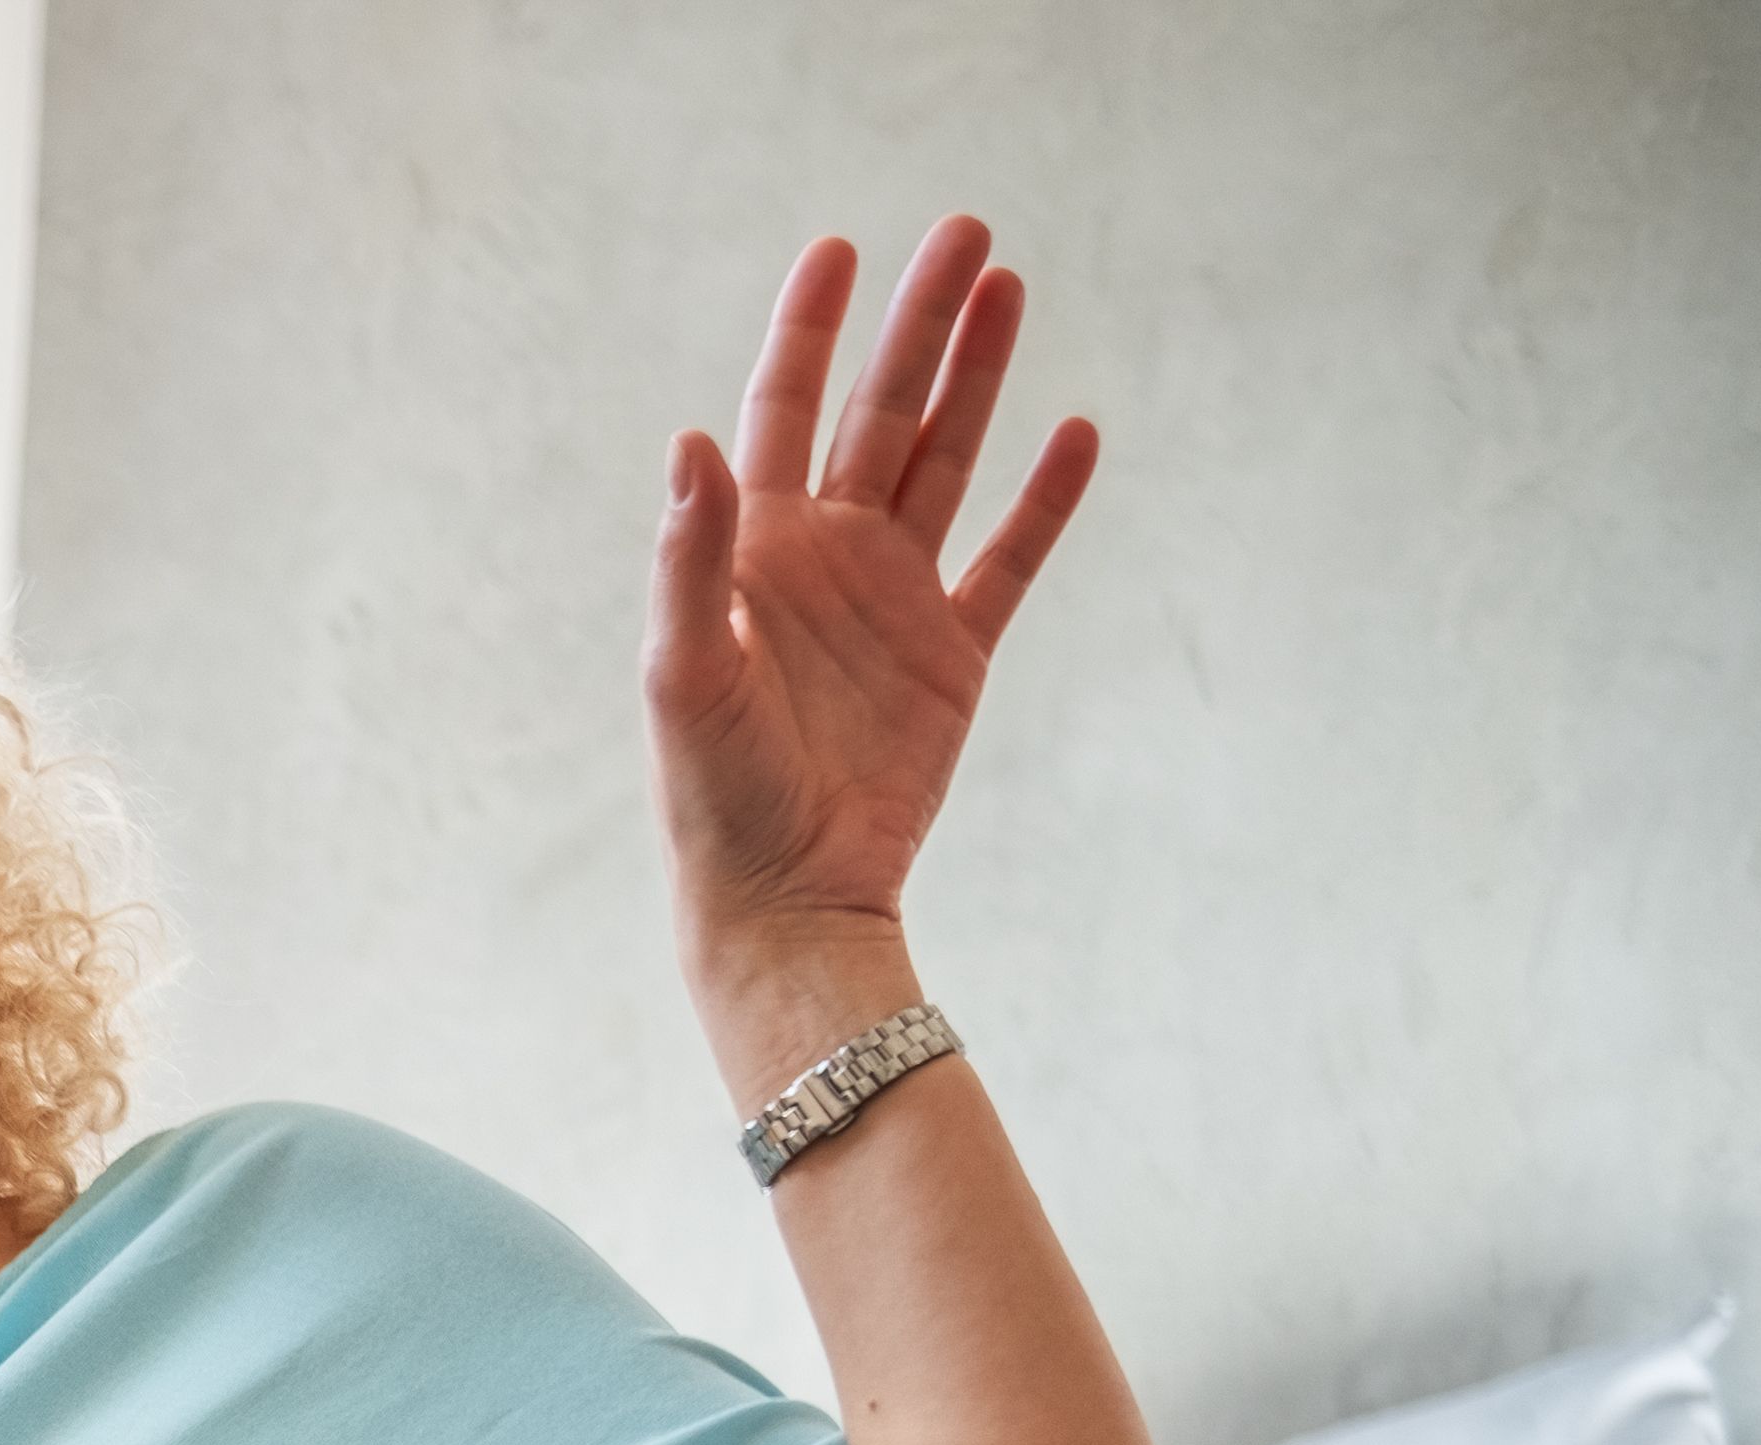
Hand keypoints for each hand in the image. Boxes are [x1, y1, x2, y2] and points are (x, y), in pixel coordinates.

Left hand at [648, 218, 1096, 1059]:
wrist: (785, 897)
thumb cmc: (714, 796)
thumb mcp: (683, 674)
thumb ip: (688, 558)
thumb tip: (689, 441)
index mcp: (754, 552)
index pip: (780, 409)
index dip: (808, 328)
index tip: (839, 248)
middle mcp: (825, 559)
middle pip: (881, 411)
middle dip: (921, 323)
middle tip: (966, 231)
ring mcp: (893, 601)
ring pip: (946, 461)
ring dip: (980, 377)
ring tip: (1012, 284)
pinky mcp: (954, 655)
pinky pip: (1009, 559)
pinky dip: (1044, 499)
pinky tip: (1076, 432)